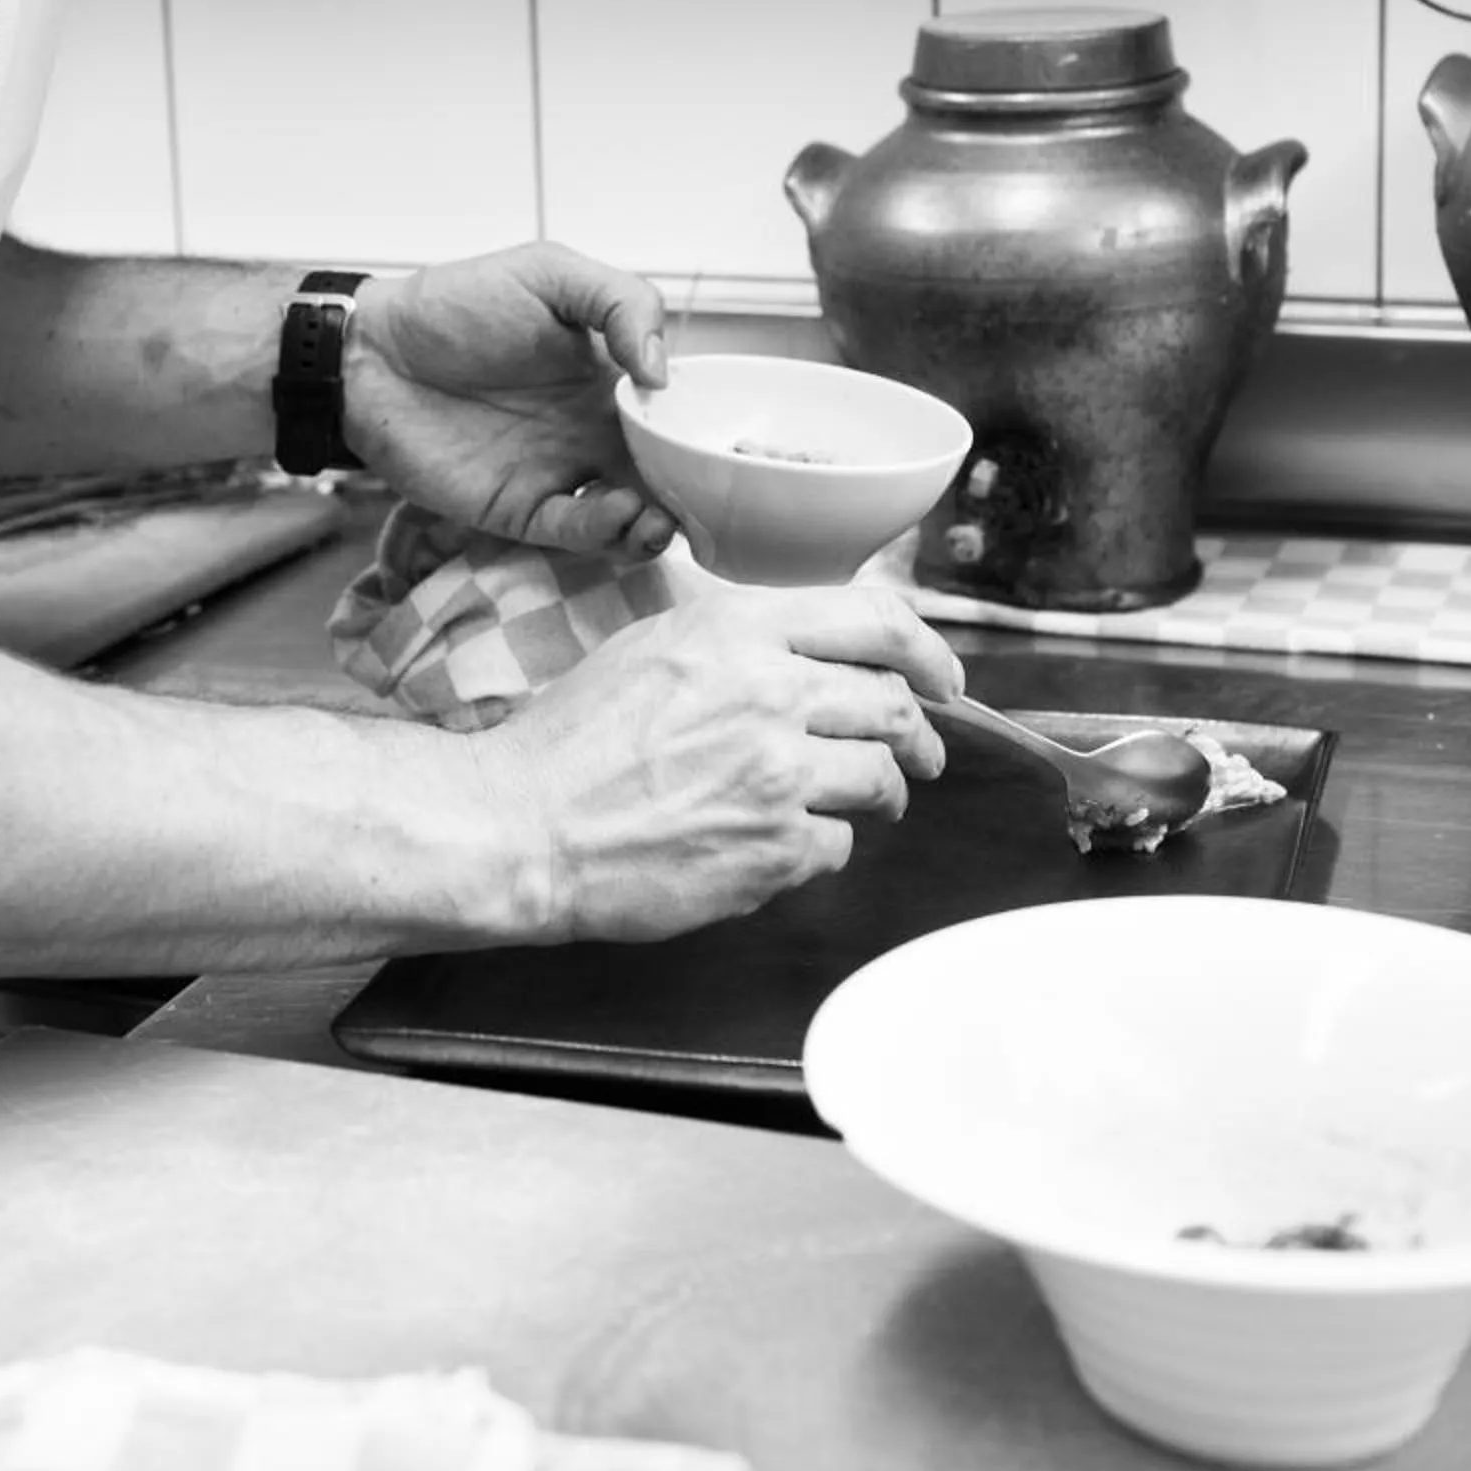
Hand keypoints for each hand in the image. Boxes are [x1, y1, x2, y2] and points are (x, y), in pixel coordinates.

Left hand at [344, 242, 675, 557]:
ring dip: (657, 525)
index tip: (725, 441)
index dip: (703, 431)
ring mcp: (558, 473)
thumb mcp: (548, 273)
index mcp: (609, 378)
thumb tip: (660, 372)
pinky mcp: (519, 510)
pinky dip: (605, 532)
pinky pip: (575, 531)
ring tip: (660, 517)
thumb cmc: (457, 303)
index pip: (673, 414)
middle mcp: (592, 431)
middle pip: (663, 473)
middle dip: (692, 493)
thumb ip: (620, 303)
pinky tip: (618, 513)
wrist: (372, 351)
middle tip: (705, 494)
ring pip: (629, 516)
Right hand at [479, 571, 967, 941]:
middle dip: (921, 734)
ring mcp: (776, 773)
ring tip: (866, 801)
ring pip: (879, 777)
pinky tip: (784, 841)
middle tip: (921, 752)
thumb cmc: (574, 739)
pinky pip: (837, 845)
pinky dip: (821, 845)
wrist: (525, 824)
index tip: (944, 678)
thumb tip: (821, 653)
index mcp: (740, 630)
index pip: (881, 621)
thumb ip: (744, 640)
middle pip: (894, 704)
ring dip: (882, 792)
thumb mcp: (656, 645)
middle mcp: (769, 692)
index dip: (930, 652)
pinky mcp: (772, 849)